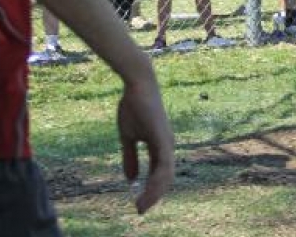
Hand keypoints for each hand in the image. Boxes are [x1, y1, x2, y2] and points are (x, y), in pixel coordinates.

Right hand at [117, 81, 174, 213]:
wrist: (137, 86)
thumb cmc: (133, 106)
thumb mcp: (128, 136)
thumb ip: (130, 156)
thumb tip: (130, 179)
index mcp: (160, 146)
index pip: (158, 173)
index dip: (150, 189)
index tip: (138, 203)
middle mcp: (167, 146)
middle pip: (165, 178)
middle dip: (153, 195)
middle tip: (140, 209)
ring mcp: (167, 143)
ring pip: (165, 175)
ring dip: (154, 192)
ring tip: (141, 205)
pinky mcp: (163, 139)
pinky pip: (163, 165)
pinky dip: (156, 179)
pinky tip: (147, 190)